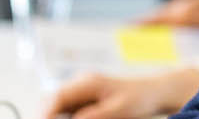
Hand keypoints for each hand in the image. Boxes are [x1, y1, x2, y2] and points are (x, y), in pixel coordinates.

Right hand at [44, 69, 198, 118]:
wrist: (152, 92)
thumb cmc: (139, 98)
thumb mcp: (119, 110)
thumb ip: (95, 115)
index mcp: (88, 83)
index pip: (56, 97)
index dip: (46, 113)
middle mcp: (80, 84)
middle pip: (51, 101)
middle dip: (47, 115)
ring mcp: (80, 90)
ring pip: (56, 106)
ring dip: (55, 116)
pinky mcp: (83, 99)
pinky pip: (66, 110)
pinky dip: (64, 117)